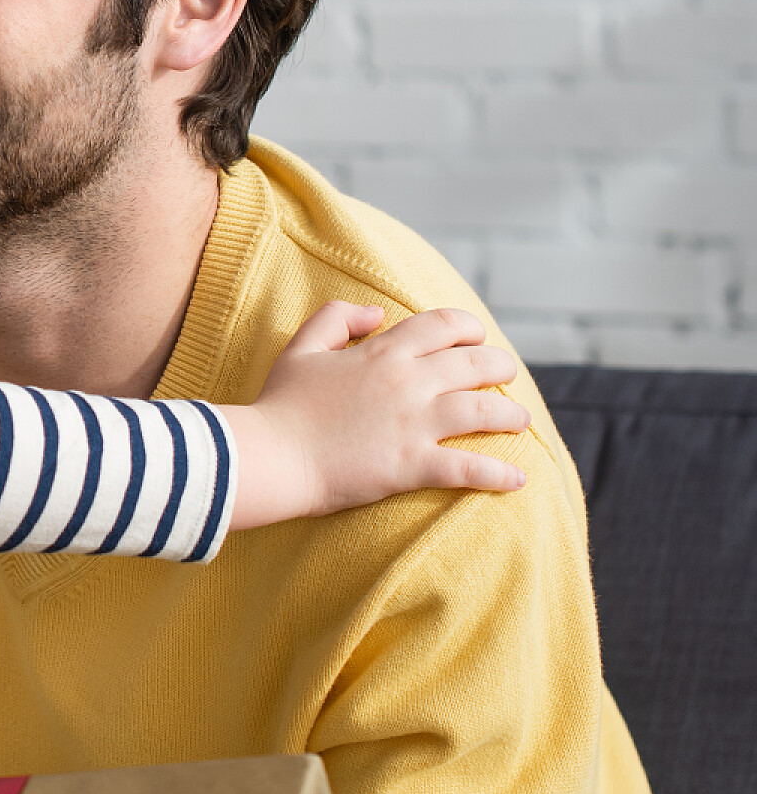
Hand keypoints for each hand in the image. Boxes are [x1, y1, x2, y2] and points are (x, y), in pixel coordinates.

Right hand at [226, 304, 528, 530]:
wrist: (272, 456)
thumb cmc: (281, 404)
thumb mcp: (301, 347)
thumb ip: (337, 318)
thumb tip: (376, 313)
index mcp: (383, 352)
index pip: (443, 325)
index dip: (468, 327)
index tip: (478, 337)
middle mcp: (407, 382)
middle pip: (475, 364)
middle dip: (501, 366)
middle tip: (508, 375)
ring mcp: (413, 424)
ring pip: (483, 411)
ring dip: (510, 416)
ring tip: (521, 422)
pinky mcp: (413, 465)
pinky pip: (468, 468)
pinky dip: (498, 475)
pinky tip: (517, 480)